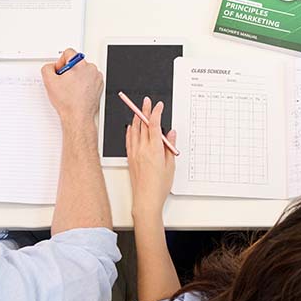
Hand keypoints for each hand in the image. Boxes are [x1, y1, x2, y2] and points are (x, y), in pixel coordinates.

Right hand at [41, 48, 102, 128]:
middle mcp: (91, 69)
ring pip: (83, 71)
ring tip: (71, 89)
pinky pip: (89, 79)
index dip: (60, 62)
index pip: (68, 52)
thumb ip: (47, 68)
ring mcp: (97, 78)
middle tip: (64, 83)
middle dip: (69, 71)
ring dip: (76, 77)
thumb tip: (51, 67)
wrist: (78, 116)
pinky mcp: (99, 86)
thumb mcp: (49, 81)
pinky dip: (83, 84)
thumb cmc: (68, 102)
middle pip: (76, 62)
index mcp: (80, 64)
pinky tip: (77, 92)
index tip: (60, 72)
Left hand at [127, 97, 176, 216]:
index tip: (159, 105)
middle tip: (147, 102)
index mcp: (154, 149)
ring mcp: (134, 153)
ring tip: (139, 110)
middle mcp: (142, 149)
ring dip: (137, 118)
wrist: (145, 199)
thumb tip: (171, 134)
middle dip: (145, 111)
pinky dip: (130, 130)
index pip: (154, 125)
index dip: (156, 112)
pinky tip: (131, 127)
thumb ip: (170, 147)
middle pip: (143, 124)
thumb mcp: (170, 165)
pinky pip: (129, 139)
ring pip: (134, 130)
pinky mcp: (130, 158)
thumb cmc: (159, 186)